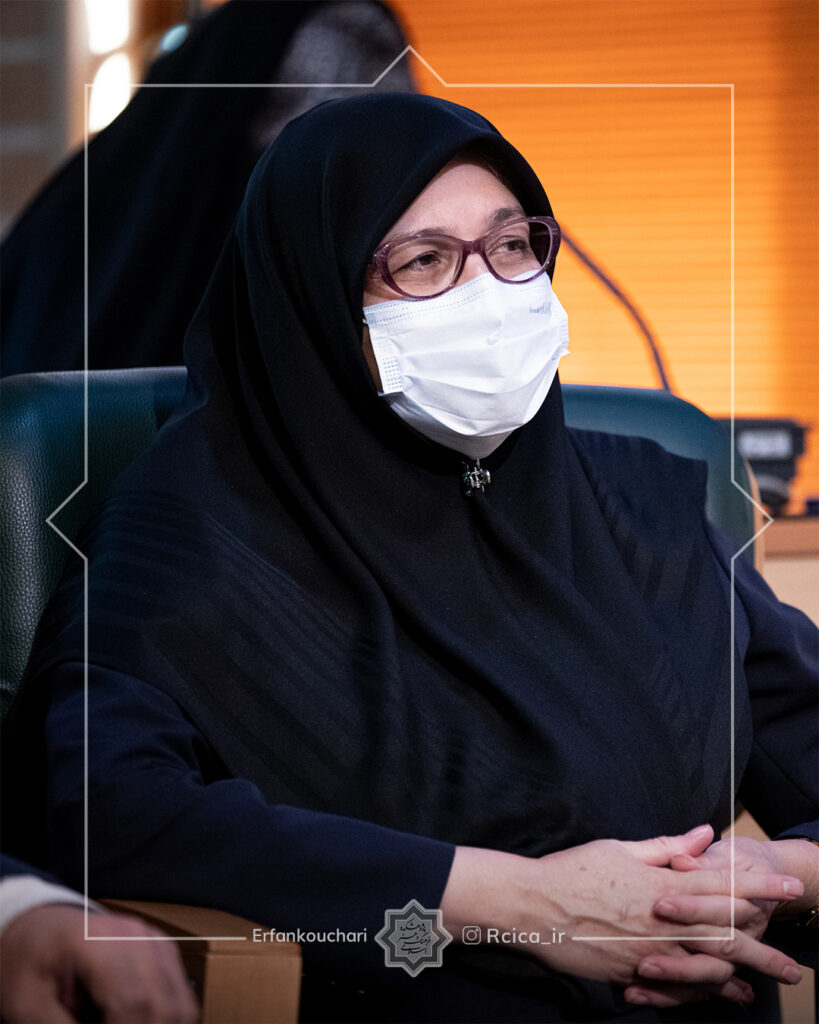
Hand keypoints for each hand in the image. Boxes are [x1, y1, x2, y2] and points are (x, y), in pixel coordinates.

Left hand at [0, 904, 198, 1022]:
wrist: (38, 929)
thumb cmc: (28, 964)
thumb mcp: (27, 1006)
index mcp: (95, 942)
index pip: (133, 1001)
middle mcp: (135, 934)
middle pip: (165, 1004)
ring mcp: (153, 939)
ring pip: (182, 1002)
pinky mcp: (162, 949)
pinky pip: (181, 993)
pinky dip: (166, 1017)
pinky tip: (137, 1021)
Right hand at [441, 825, 802, 1007]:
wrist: (531, 907)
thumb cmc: (573, 871)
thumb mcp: (619, 848)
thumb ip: (666, 847)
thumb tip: (703, 835)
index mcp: (660, 886)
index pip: (721, 886)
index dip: (759, 887)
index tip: (788, 888)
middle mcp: (661, 923)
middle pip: (724, 936)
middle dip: (764, 947)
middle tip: (794, 962)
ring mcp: (648, 953)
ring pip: (708, 968)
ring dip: (744, 974)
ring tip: (769, 981)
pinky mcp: (632, 974)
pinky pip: (679, 987)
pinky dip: (707, 992)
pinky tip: (724, 994)